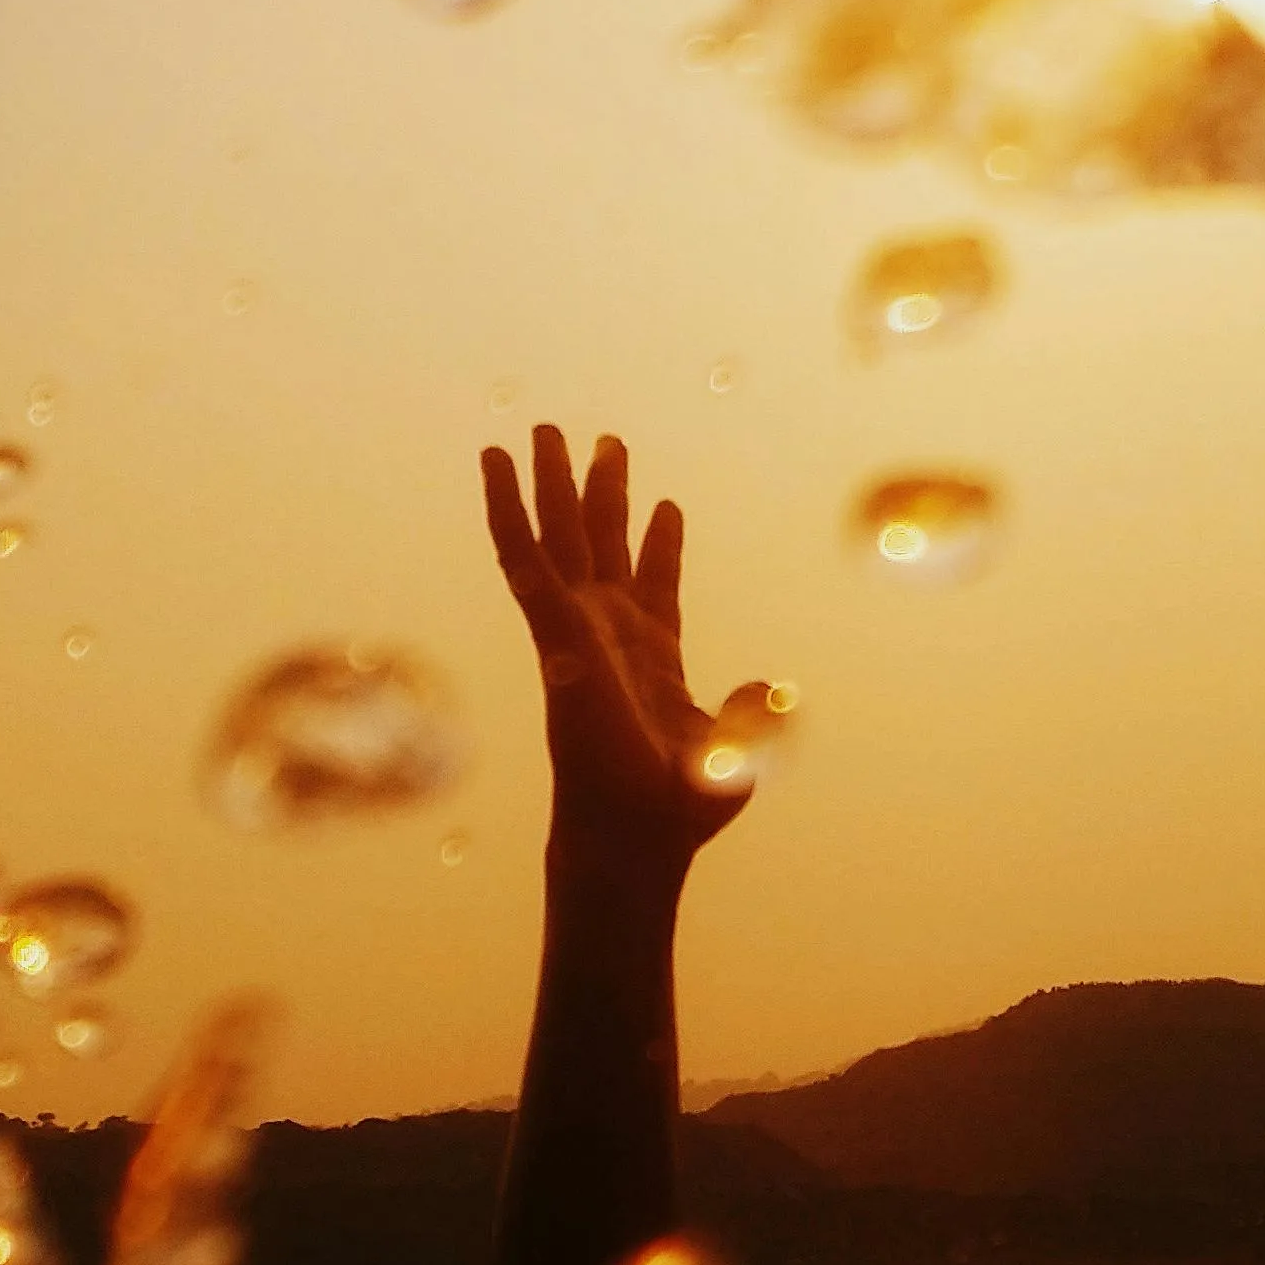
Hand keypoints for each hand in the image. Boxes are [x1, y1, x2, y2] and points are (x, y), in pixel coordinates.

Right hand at [481, 427, 757, 884]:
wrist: (637, 834)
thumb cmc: (680, 811)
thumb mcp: (738, 756)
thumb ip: (750, 715)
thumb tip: (771, 688)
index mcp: (655, 656)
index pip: (655, 587)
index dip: (662, 546)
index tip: (667, 507)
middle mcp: (611, 633)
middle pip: (603, 545)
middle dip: (601, 492)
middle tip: (603, 439)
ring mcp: (578, 627)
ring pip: (559, 537)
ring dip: (550, 484)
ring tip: (543, 430)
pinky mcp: (553, 630)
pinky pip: (522, 557)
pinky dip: (506, 508)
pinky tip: (493, 462)